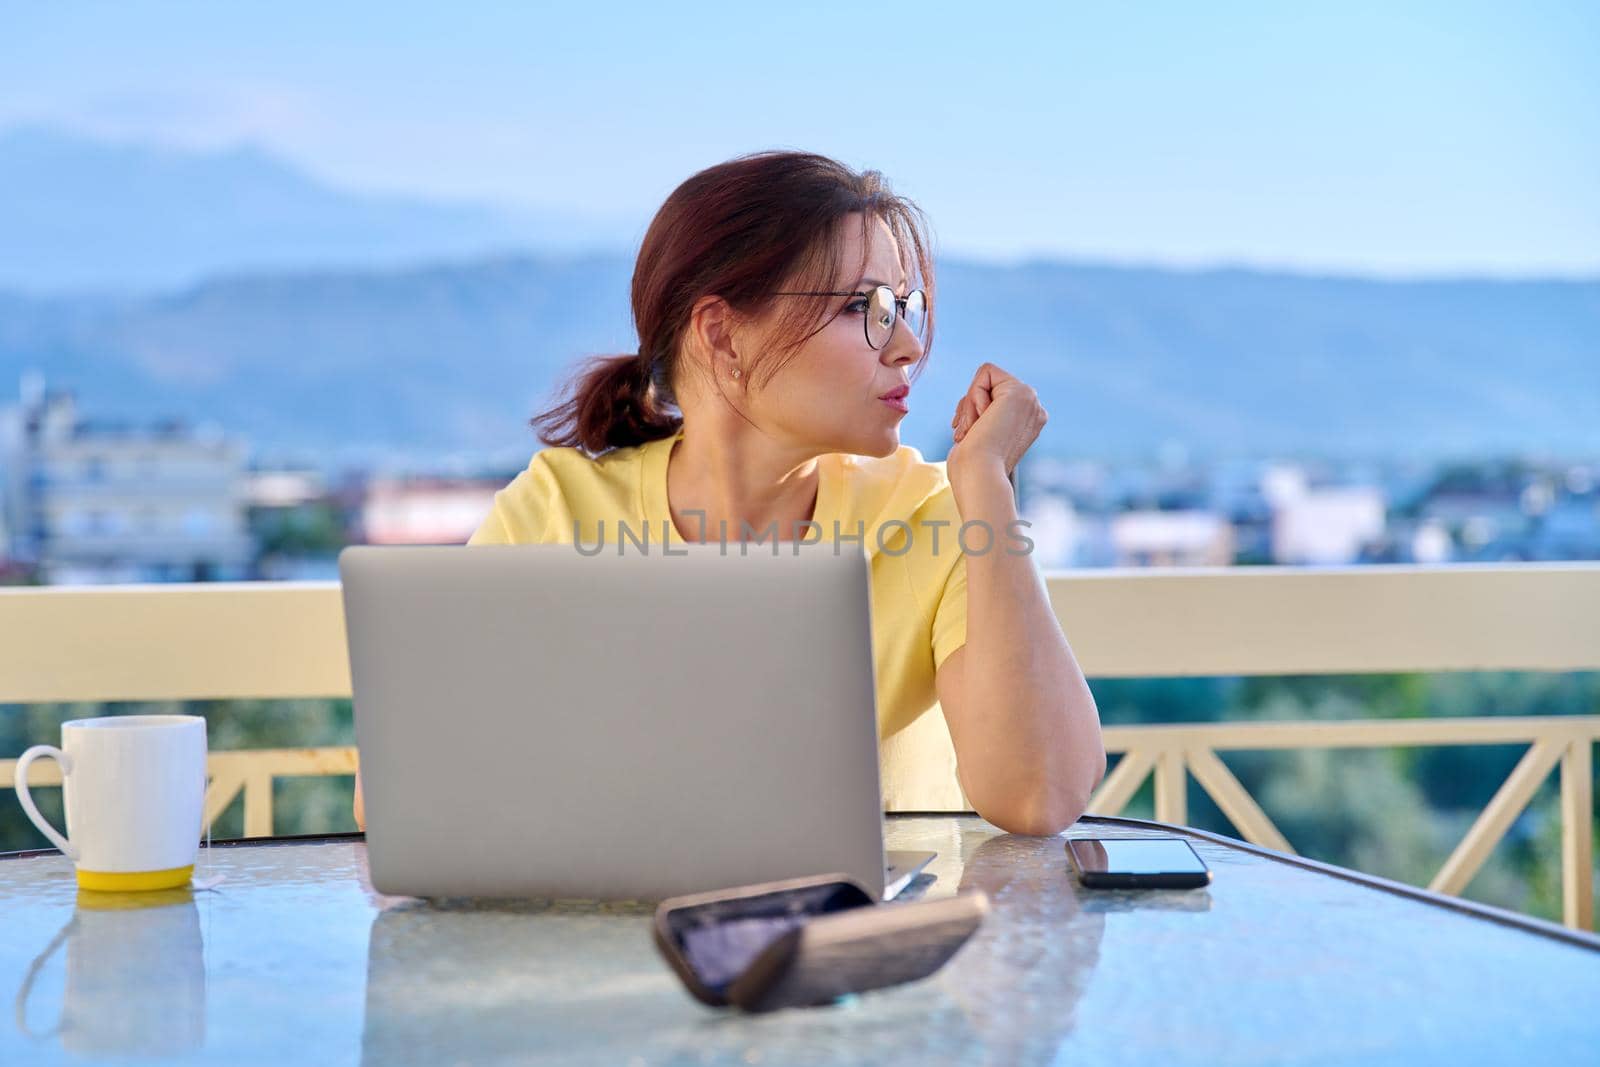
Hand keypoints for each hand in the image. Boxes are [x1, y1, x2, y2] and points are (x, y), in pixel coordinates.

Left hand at [948, 362, 1047, 481]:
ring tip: (974, 432)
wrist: (979, 476)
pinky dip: (974, 396)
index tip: (966, 434)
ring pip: (986, 378)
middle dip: (969, 406)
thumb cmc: (970, 468)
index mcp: (1027, 422)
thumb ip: (984, 419)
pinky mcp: (1021, 392)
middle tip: (968, 434)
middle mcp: (1034, 409)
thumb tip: (982, 412)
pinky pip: (986, 372)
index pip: (991, 396)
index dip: (971, 410)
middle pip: (988, 384)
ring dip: (970, 405)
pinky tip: (981, 422)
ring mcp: (1031, 400)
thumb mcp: (979, 437)